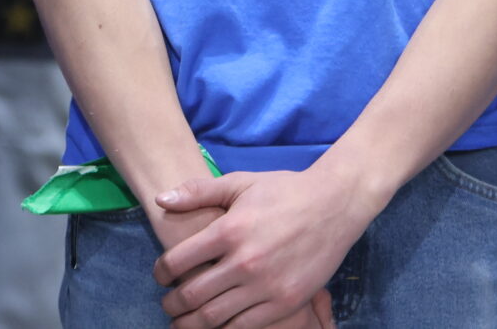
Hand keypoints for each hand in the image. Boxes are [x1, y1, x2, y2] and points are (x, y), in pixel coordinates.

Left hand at [153, 169, 372, 328]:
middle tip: (168, 304)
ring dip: (190, 324)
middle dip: (171, 304)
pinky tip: (217, 324)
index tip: (161, 275)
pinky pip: (244, 327)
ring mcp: (266, 286)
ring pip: (214, 317)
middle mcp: (245, 262)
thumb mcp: (240, 182)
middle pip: (191, 295)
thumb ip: (198, 192)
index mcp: (229, 230)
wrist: (335, 205)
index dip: (161, 272)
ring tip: (183, 322)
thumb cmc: (284, 191)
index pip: (177, 261)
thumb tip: (160, 201)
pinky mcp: (286, 303)